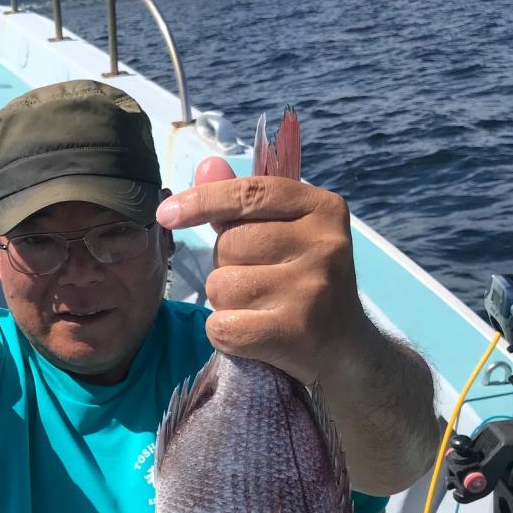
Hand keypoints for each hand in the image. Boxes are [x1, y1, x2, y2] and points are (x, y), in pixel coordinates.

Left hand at [156, 158, 365, 385]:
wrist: (345, 346)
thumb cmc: (305, 279)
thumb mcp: (288, 231)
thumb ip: (245, 200)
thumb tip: (206, 166)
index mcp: (323, 209)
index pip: (249, 193)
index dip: (202, 200)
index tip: (166, 212)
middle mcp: (323, 245)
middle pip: (228, 243)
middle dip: (226, 263)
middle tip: (258, 278)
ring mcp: (310, 291)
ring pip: (220, 286)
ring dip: (226, 301)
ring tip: (259, 306)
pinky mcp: (294, 333)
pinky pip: (222, 327)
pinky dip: (226, 334)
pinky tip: (253, 332)